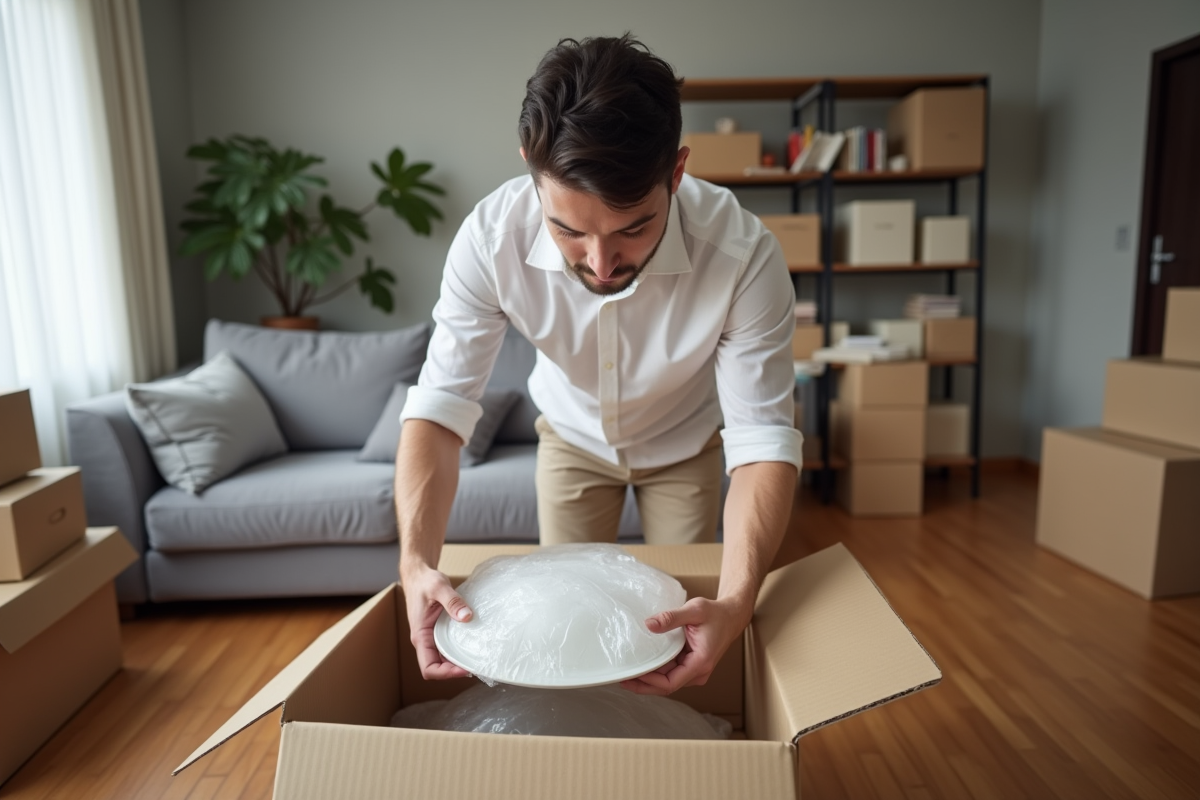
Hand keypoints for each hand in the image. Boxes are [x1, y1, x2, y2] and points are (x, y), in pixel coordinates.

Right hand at [401, 564, 473, 679]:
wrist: (418, 574)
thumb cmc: (424, 581)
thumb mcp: (439, 587)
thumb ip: (452, 601)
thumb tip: (467, 616)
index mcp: (420, 635)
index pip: (428, 668)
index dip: (446, 674)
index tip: (464, 669)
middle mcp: (424, 640)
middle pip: (437, 668)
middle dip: (455, 670)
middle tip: (477, 665)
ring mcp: (430, 637)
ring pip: (442, 659)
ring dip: (457, 662)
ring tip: (477, 658)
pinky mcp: (437, 631)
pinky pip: (447, 648)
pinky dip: (458, 650)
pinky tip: (472, 645)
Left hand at [620, 596, 751, 695]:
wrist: (731, 616)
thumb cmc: (716, 613)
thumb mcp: (694, 610)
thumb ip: (671, 617)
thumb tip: (649, 624)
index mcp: (700, 663)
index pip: (670, 683)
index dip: (649, 682)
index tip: (632, 676)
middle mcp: (698, 672)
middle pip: (666, 686)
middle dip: (644, 684)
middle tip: (622, 679)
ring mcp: (694, 670)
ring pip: (667, 681)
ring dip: (649, 678)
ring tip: (628, 672)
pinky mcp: (690, 665)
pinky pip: (671, 672)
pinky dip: (656, 671)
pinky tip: (642, 665)